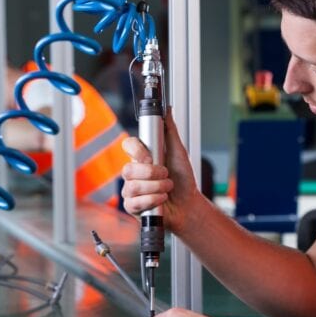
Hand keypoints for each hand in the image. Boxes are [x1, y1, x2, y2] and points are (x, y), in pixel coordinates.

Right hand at [121, 110, 200, 233]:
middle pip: (127, 169)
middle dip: (151, 173)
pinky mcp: (132, 206)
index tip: (150, 157)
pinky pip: (134, 203)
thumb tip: (167, 110)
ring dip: (156, 188)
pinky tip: (161, 200)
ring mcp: (131, 190)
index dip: (136, 151)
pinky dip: (152, 201)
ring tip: (167, 188)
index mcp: (142, 157)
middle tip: (166, 174)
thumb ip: (170, 131)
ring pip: (132, 187)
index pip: (128, 146)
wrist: (188, 204)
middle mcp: (134, 173)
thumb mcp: (179, 152)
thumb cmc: (183, 179)